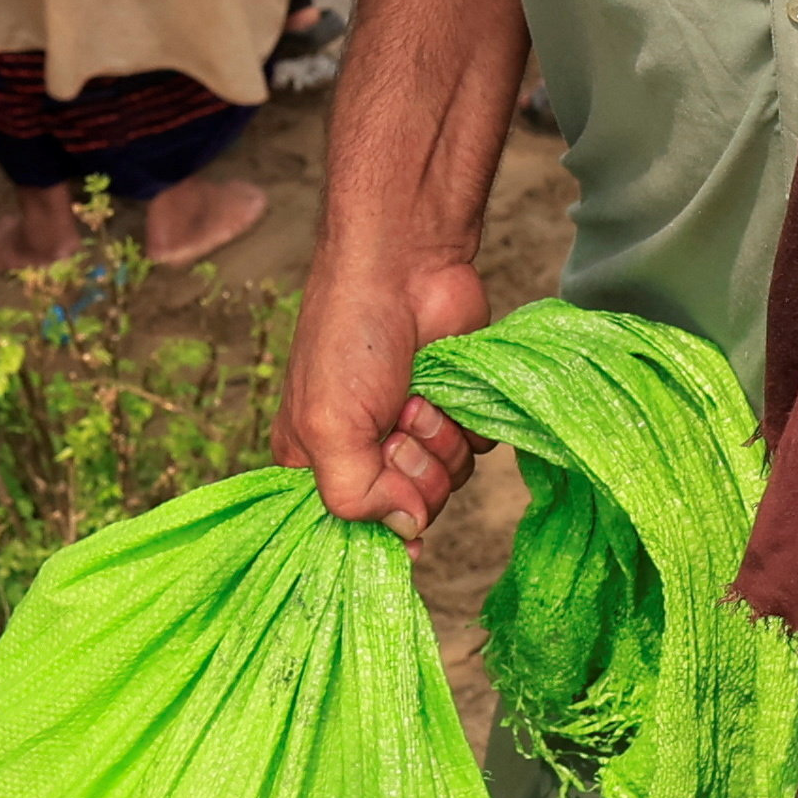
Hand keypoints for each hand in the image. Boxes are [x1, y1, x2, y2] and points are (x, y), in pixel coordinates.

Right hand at [276, 244, 489, 538]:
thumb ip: (355, 498)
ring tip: (418, 395)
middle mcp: (368, 453)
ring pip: (449, 483)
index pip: (348, 529)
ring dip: (440, 441)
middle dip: (412, 470)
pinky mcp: (458, 409)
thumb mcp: (328, 427)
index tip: (385, 502)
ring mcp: (417, 432)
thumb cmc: (350, 339)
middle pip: (409, 509)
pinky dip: (468, 422)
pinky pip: (479, 450)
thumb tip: (408, 531)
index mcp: (318, 462)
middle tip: (396, 424)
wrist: (405, 266)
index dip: (373, 526)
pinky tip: (444, 386)